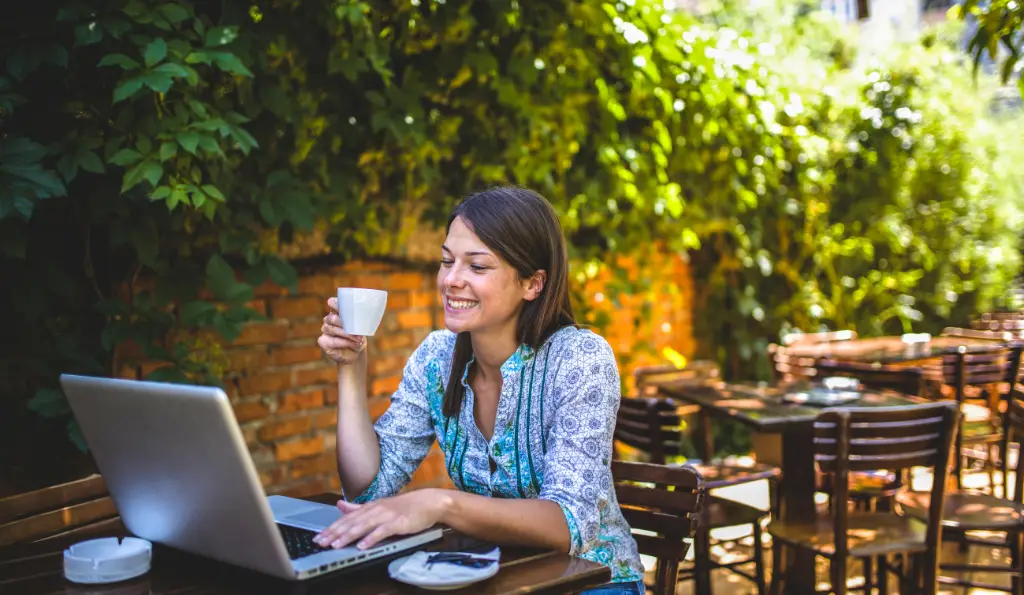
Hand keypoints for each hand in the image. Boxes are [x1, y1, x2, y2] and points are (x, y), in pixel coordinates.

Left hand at [314, 489, 449, 549]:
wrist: (428, 502)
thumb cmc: (405, 506)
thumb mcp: (379, 505)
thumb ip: (358, 507)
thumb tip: (340, 505)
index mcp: (370, 507)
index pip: (347, 518)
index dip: (332, 528)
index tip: (318, 537)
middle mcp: (376, 509)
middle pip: (352, 522)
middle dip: (334, 533)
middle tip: (321, 542)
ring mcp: (387, 515)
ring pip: (364, 526)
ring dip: (349, 536)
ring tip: (336, 545)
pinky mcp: (398, 522)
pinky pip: (382, 531)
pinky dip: (371, 538)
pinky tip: (363, 545)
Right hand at [318, 297, 365, 364]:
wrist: (357, 352)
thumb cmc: (359, 336)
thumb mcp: (362, 328)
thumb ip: (360, 322)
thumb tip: (363, 321)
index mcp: (338, 312)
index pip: (332, 303)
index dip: (335, 303)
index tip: (339, 305)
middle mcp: (330, 319)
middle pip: (332, 318)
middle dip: (344, 323)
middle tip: (356, 330)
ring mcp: (325, 330)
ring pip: (331, 329)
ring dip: (346, 335)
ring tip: (358, 339)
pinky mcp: (323, 341)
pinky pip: (331, 340)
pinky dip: (343, 343)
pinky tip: (351, 344)